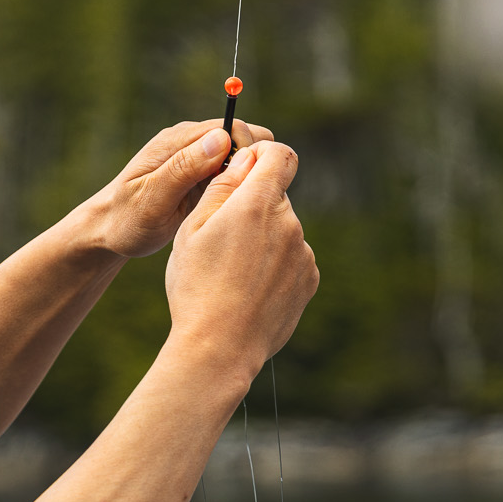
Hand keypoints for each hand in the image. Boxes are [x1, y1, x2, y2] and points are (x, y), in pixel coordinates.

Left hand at [85, 118, 274, 258]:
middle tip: (241, 197)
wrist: (109, 232)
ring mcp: (195, 158)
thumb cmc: (126, 219)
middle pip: (242, 138)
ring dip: (245, 176)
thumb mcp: (152, 198)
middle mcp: (189, 142)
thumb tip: (221, 139)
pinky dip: (236, 186)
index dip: (248, 151)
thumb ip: (184, 168)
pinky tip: (226, 208)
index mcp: (177, 140)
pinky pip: (231, 173)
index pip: (232, 127)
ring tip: (233, 204)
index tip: (245, 183)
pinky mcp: (199, 175)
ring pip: (240, 156)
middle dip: (251, 162)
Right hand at [164, 139, 319, 383]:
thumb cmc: (197, 285)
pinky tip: (249, 289)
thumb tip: (247, 158)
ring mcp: (304, 253)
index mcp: (258, 204)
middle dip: (253, 206)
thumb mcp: (193, 228)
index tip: (243, 169)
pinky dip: (274, 265)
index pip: (280, 154)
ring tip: (232, 272)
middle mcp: (290, 224)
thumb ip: (223, 186)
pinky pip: (293, 258)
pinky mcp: (309, 279)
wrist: (220, 347)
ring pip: (283, 230)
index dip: (261, 155)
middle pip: (276, 197)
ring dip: (264, 238)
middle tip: (221, 238)